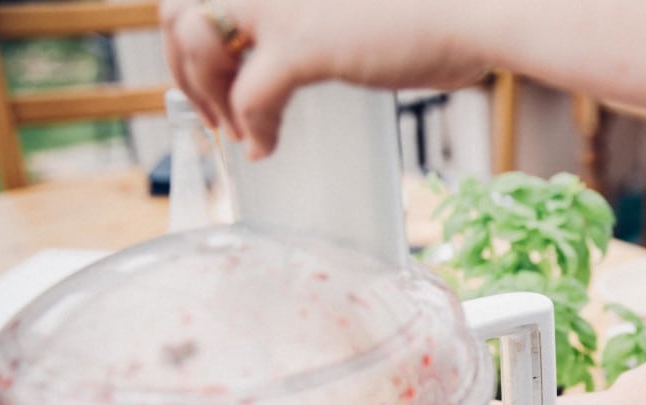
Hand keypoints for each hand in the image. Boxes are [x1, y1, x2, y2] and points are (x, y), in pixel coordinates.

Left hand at [159, 0, 489, 157]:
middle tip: (212, 113)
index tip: (209, 77)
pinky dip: (253, 129)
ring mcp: (277, 4)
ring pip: (199, 50)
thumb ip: (298, 19)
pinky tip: (266, 148)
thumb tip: (263, 54)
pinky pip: (249, 97)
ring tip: (236, 131)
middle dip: (185, 70)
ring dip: (209, 98)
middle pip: (177, 13)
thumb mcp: (337, 9)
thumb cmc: (420, 15)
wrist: (468, 15)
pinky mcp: (301, 44)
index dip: (189, 37)